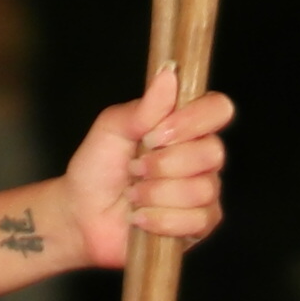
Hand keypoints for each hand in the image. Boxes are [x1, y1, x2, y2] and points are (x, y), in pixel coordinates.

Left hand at [61, 65, 234, 267]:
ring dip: (157, 194)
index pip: (218, 109)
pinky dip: (161, 219)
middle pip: (213, 153)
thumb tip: (168, 75)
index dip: (193, 121)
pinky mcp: (198, 225)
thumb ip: (143, 107)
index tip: (155, 134)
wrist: (81, 215)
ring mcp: (203, 192)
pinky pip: (196, 220)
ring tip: (133, 195)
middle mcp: (200, 157)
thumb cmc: (97, 169)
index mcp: (184, 127)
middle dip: (165, 164)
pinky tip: (140, 218)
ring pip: (202, 189)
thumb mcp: (111, 129)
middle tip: (135, 168)